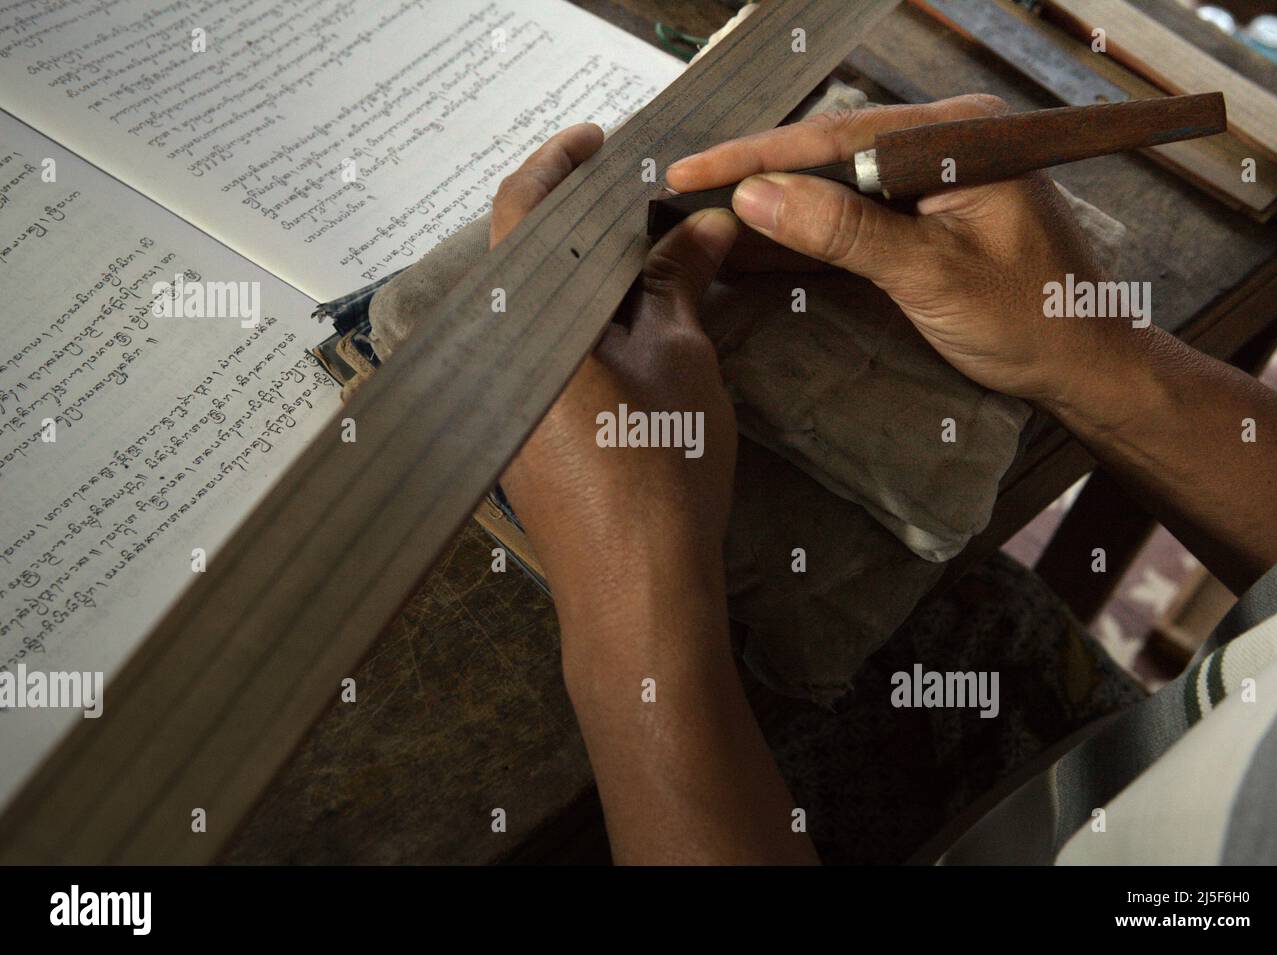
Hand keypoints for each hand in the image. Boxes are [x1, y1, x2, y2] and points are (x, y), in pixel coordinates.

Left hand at [493, 124, 740, 639]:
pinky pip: (541, 353)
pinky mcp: (520, 435)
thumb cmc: (661, 475)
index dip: (560, 166)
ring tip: (650, 259)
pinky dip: (579, 324)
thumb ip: (680, 283)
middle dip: (583, 225)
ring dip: (585, 279)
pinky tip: (630, 325)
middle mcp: (496, 358)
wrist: (637, 595)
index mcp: (526, 325)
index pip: (523, 213)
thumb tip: (703, 227)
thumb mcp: (683, 361)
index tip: (600, 142)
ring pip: (537, 311)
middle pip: (528, 261)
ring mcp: (503, 401)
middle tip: (644, 205)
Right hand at [667, 95, 1111, 410]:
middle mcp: (944, 145)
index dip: (757, 155)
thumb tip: (759, 197)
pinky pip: (855, 214)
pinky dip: (808, 231)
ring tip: (707, 214)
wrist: (1084, 364)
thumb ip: (845, 232)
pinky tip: (761, 240)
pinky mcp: (926, 216)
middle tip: (685, 188)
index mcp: (957, 137)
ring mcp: (934, 180)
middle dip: (757, 173)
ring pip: (837, 183)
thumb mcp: (931, 275)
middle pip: (831, 152)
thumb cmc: (1030, 319)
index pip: (837, 137)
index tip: (693, 167)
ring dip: (776, 203)